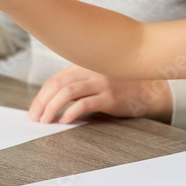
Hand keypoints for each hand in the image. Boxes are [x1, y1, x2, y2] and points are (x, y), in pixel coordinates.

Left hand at [28, 65, 172, 124]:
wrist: (151, 91)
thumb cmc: (122, 87)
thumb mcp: (99, 79)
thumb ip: (80, 83)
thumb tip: (52, 101)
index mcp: (86, 65)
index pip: (56, 79)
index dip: (41, 95)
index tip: (34, 110)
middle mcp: (92, 70)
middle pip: (58, 84)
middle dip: (42, 102)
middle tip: (35, 118)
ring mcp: (102, 82)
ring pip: (68, 92)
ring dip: (52, 108)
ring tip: (45, 121)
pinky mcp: (111, 96)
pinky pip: (85, 104)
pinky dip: (70, 113)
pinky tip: (64, 121)